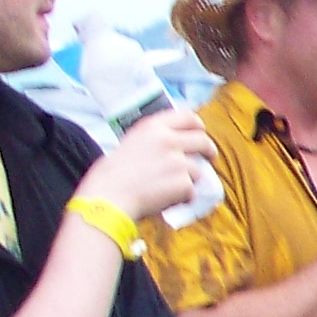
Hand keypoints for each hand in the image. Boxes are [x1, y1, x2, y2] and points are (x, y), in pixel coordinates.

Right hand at [78, 108, 214, 220]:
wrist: (107, 197)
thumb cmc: (111, 175)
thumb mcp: (131, 143)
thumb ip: (154, 139)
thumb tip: (177, 143)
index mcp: (152, 127)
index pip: (187, 116)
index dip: (197, 125)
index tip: (200, 132)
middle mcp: (168, 140)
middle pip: (202, 140)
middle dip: (208, 150)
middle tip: (209, 158)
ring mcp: (178, 161)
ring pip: (197, 170)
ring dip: (188, 180)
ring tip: (166, 188)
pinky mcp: (183, 182)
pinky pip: (191, 191)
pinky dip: (183, 198)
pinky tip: (164, 200)